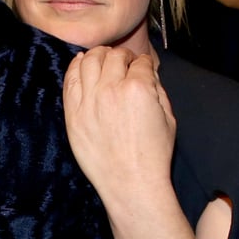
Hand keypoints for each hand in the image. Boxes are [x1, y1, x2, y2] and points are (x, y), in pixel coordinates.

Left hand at [62, 47, 175, 211]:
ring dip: (98, 55)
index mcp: (138, 88)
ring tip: (102, 58)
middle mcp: (110, 90)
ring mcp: (88, 101)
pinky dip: (75, 66)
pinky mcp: (72, 114)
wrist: (130, 183)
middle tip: (124, 61)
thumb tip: (146, 71)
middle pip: (113, 56)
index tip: (142, 66)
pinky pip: (69, 80)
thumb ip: (157, 89)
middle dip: (122, 56)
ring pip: (88, 61)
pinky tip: (80, 63)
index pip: (140, 61)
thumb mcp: (169, 118)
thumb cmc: (153, 155)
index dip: (144, 62)